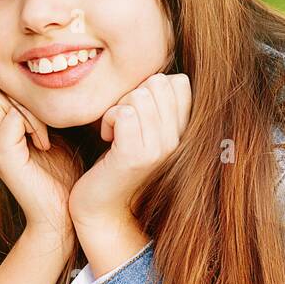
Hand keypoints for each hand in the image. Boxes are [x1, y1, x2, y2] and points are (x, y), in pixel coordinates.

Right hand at [0, 77, 76, 238]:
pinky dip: (32, 124)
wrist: (61, 212)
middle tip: (44, 126)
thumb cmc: (61, 173)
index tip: (40, 116)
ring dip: (26, 109)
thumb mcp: (48, 132)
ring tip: (42, 135)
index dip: (12, 90)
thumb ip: (35, 110)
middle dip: (20, 98)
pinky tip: (44, 144)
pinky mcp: (1, 156)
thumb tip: (41, 80)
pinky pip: (10, 118)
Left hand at [68, 72, 191, 230]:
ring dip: (116, 109)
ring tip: (114, 134)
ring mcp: (159, 149)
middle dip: (131, 95)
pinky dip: (107, 121)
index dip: (149, 88)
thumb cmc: (114, 162)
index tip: (136, 114)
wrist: (102, 207)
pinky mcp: (136, 156)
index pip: (178, 82)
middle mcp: (177, 139)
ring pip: (138, 95)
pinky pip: (122, 113)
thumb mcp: (140, 129)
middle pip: (157, 83)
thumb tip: (161, 76)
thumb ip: (153, 104)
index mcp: (182, 131)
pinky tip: (107, 139)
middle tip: (121, 124)